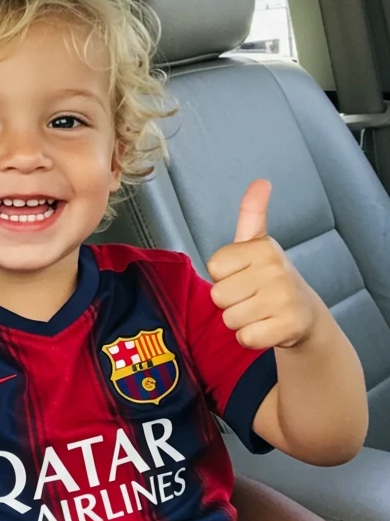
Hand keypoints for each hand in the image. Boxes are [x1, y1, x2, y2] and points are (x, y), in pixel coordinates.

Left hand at [207, 180, 318, 350]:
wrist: (305, 314)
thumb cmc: (270, 277)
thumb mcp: (258, 244)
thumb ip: (252, 213)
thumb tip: (261, 182)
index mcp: (263, 248)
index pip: (214, 268)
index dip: (224, 277)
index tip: (243, 275)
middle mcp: (275, 269)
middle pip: (218, 296)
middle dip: (230, 302)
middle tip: (252, 297)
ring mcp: (284, 298)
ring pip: (230, 319)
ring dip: (240, 321)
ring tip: (260, 311)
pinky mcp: (288, 326)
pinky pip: (245, 338)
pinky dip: (251, 338)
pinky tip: (266, 327)